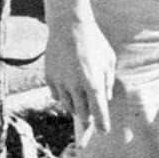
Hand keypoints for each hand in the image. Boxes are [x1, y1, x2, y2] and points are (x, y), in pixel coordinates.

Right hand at [45, 11, 115, 140]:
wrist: (69, 26)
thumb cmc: (94, 42)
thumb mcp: (108, 60)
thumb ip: (108, 81)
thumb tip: (106, 98)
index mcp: (93, 82)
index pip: (98, 111)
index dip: (102, 124)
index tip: (105, 131)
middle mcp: (76, 85)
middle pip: (82, 113)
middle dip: (88, 118)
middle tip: (92, 120)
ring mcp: (61, 82)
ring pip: (68, 106)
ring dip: (76, 108)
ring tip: (82, 105)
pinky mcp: (50, 78)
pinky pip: (56, 96)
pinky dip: (63, 97)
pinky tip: (69, 92)